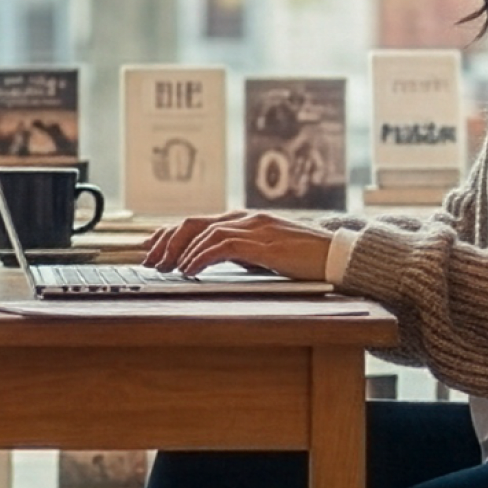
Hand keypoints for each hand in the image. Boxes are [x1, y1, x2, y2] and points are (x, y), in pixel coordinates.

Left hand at [140, 210, 336, 280]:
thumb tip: (210, 262)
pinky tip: (191, 269)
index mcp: (244, 220)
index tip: (150, 246)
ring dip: (180, 251)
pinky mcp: (264, 244)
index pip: (198, 222)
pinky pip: (223, 246)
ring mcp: (255, 228)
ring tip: (166, 268)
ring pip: (204, 232)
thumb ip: (239, 253)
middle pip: (193, 223)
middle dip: (167, 241)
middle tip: (150, 260)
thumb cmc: (304, 259)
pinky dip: (201, 257)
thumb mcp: (264, 254)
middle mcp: (246, 219)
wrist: (337, 256)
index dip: (170, 233)